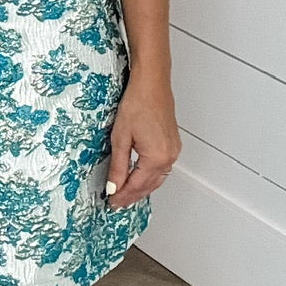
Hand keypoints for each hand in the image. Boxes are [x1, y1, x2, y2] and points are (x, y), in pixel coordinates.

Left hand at [105, 73, 180, 210]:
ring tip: (126, 193)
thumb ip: (118, 166)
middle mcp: (169, 157)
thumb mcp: (120, 137)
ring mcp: (173, 150)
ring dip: (141, 188)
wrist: (152, 83)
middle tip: (116, 202)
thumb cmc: (138, 103)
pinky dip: (150, 177)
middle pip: (149, 186)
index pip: (136, 186)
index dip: (122, 196)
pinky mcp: (173, 144)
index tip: (111, 202)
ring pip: (157, 179)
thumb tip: (114, 186)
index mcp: (156, 158)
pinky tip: (140, 177)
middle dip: (132, 195)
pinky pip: (162, 168)